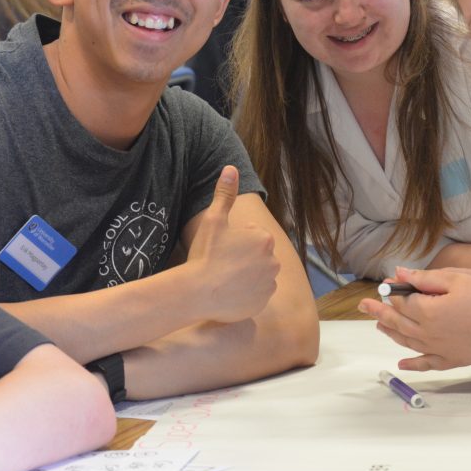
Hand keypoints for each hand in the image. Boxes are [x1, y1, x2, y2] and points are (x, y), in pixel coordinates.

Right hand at [185, 166, 278, 323]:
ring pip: (259, 275)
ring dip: (247, 275)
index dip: (236, 241)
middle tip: (222, 263)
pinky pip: (257, 294)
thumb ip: (225, 194)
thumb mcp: (213, 220)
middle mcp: (273, 261)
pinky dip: (247, 293)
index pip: (254, 236)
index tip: (222, 248)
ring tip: (224, 278)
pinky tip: (229, 292)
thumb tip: (231, 168)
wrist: (197, 292)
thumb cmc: (205, 254)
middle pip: (259, 255)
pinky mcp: (263, 302)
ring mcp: (270, 284)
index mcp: (264, 239)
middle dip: (245, 258)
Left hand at [357, 266, 470, 370]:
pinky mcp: (450, 360)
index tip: (385, 284)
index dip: (392, 291)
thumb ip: (424, 278)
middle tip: (363, 306)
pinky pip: (426, 363)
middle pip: (398, 322)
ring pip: (406, 341)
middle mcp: (426, 333)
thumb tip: (399, 274)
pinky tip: (401, 364)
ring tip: (378, 325)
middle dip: (379, 311)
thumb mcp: (457, 279)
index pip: (401, 300)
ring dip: (390, 332)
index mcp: (427, 311)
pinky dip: (412, 364)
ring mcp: (437, 349)